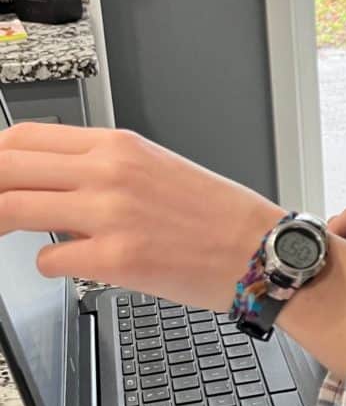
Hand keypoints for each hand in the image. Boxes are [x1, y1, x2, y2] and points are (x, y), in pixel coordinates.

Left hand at [0, 123, 283, 312]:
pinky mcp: (117, 259)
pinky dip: (54, 267)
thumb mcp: (158, 168)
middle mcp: (111, 173)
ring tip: (11, 236)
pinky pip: (49, 262)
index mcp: (121, 146)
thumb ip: (101, 169)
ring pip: (10, 210)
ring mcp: (112, 215)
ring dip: (1, 227)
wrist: (260, 249)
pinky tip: (78, 264)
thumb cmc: (218, 215)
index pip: (24, 138)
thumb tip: (51, 186)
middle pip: (4, 168)